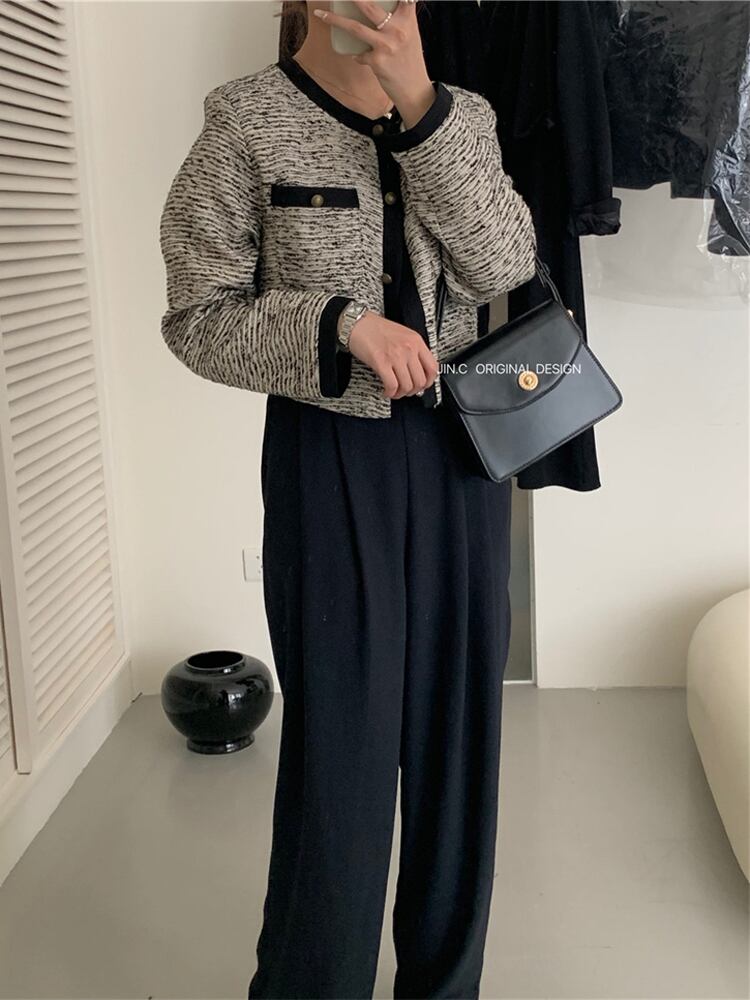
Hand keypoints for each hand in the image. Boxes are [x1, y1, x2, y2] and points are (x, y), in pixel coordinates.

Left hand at [316, 1, 435, 126]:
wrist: (415, 89)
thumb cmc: (410, 60)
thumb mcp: (410, 34)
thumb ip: (400, 18)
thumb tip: (381, 9)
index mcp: (407, 19)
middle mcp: (397, 29)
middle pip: (368, 6)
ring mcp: (386, 45)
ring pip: (355, 28)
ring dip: (335, 20)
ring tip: (320, 14)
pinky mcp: (377, 61)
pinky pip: (360, 55)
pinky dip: (358, 56)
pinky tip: (360, 58)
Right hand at [348, 310, 437, 398]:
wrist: (357, 323)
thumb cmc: (376, 328)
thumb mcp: (402, 334)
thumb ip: (412, 350)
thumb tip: (417, 371)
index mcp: (416, 341)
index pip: (433, 367)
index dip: (429, 382)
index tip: (423, 385)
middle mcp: (408, 348)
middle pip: (420, 381)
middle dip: (413, 391)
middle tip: (406, 391)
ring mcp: (395, 356)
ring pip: (407, 386)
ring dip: (401, 393)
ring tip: (395, 391)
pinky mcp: (381, 362)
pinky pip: (392, 385)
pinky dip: (390, 392)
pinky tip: (386, 390)